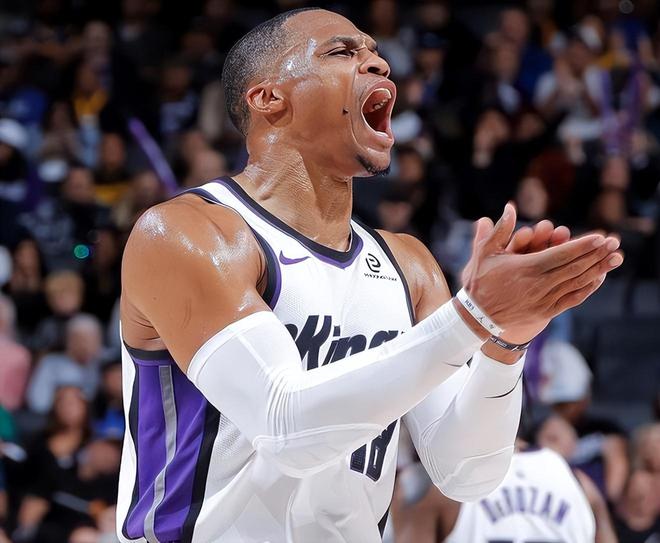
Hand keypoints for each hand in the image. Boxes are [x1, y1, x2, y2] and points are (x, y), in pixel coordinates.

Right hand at [460, 204, 622, 342]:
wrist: (477, 315)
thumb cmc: (479, 280)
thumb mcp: (484, 252)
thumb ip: (499, 230)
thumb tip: (510, 207)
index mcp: (526, 268)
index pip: (561, 255)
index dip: (582, 246)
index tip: (600, 237)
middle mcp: (539, 284)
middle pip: (574, 267)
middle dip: (596, 254)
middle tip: (614, 243)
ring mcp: (544, 299)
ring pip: (576, 282)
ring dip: (597, 269)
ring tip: (614, 258)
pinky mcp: (545, 311)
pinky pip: (572, 299)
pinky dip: (587, 288)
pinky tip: (598, 278)